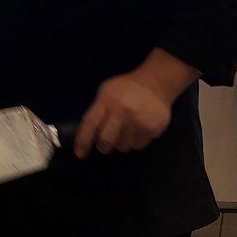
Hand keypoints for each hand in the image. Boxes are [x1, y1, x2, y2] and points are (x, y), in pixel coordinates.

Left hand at [74, 49, 200, 157]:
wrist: (156, 82)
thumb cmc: (127, 88)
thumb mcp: (107, 91)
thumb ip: (98, 110)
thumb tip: (88, 133)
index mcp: (108, 100)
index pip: (91, 124)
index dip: (83, 141)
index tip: (80, 154)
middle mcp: (123, 111)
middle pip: (106, 141)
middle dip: (104, 146)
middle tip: (106, 143)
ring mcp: (139, 121)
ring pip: (123, 147)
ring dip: (122, 143)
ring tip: (127, 130)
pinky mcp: (152, 129)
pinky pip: (138, 146)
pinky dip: (135, 141)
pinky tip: (138, 129)